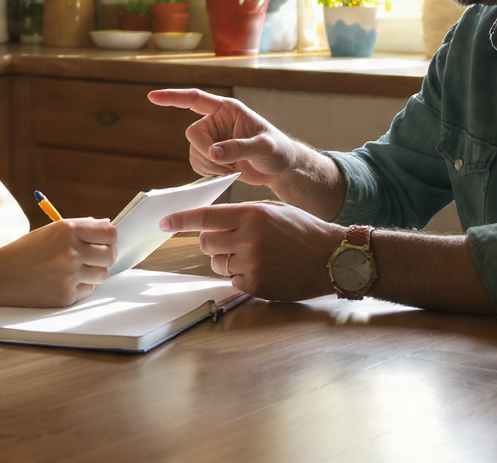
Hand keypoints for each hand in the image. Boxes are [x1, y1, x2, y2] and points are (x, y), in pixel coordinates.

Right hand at [0, 218, 117, 306]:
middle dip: (105, 256)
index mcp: (67, 230)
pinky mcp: (66, 296)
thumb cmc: (26, 251)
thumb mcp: (51, 231)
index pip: (110, 233)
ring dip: (93, 273)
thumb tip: (108, 228)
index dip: (109, 238)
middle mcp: (70, 251)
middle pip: (110, 255)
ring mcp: (69, 275)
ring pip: (102, 274)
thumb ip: (81, 228)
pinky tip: (61, 281)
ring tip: (73, 269)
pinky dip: (79, 286)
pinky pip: (87, 290)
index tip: (104, 242)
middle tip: (94, 257)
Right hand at [147, 89, 299, 185]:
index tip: (152, 97)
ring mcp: (212, 139)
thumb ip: (240, 148)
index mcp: (228, 109)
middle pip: (193, 134)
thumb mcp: (264, 148)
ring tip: (232, 170)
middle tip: (227, 166)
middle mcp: (216, 121)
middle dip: (206, 153)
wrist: (281, 168)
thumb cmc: (278, 150)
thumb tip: (214, 153)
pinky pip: (196, 164)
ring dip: (209, 166)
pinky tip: (226, 174)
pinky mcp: (211, 155)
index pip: (195, 99)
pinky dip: (208, 173)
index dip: (173, 97)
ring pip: (193, 152)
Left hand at [160, 202, 342, 300]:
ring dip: (225, 259)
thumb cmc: (304, 231)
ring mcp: (252, 264)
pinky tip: (262, 269)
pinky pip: (231, 280)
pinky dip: (240, 276)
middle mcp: (248, 238)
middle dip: (210, 241)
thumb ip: (243, 213)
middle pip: (205, 242)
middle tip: (227, 240)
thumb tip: (211, 220)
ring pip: (216, 262)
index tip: (164, 222)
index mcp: (252, 214)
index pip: (205, 217)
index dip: (181, 219)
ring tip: (252, 255)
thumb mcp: (274, 210)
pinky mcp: (256, 286)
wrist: (332, 258)